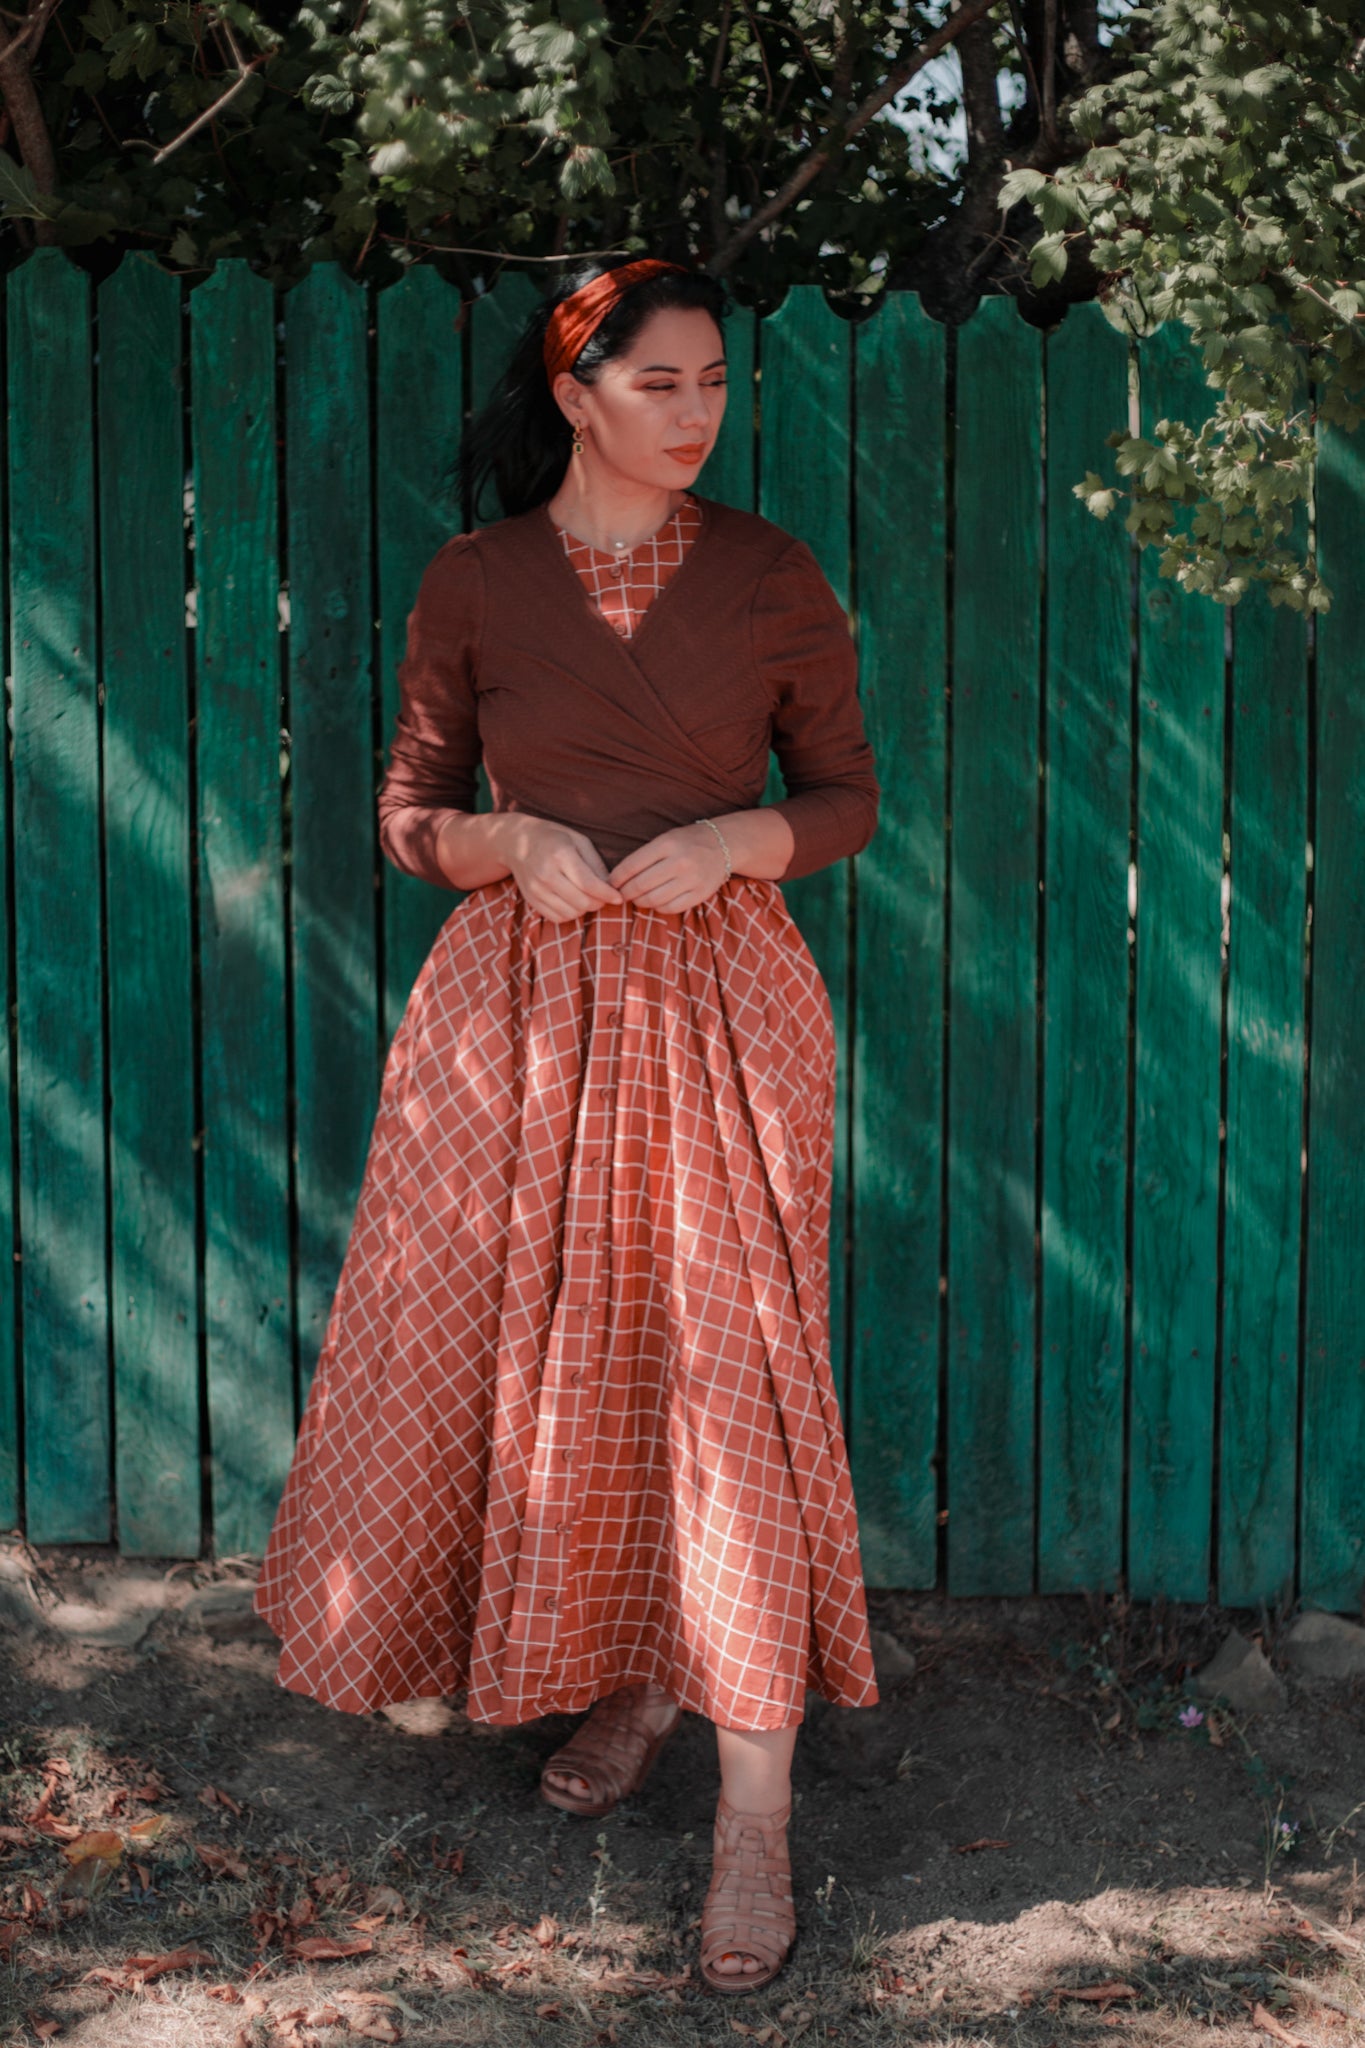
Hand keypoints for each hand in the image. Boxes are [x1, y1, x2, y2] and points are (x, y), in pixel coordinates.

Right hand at [507, 818, 625, 922]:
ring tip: (588, 897)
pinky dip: (570, 914)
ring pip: (571, 913)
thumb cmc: (554, 838)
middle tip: (603, 896)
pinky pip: (557, 917)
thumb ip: (595, 863)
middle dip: (599, 903)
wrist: (516, 842)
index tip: (619, 897)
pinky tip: (573, 902)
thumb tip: (610, 886)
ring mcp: (536, 889)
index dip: (607, 894)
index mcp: (560, 854)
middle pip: (582, 902)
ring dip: (585, 909)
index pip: (589, 883)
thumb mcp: (579, 840)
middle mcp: (546, 873)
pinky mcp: (531, 900)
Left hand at [607, 821, 728, 913]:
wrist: (723, 845)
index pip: (631, 865)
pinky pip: (670, 908)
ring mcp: (692, 879)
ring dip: (640, 902)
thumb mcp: (666, 839)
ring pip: (653, 900)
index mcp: (667, 844)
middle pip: (640, 885)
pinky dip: (658, 908)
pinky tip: (656, 901)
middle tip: (621, 894)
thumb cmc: (687, 843)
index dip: (616, 878)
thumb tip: (616, 880)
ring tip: (637, 898)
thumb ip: (644, 857)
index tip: (610, 884)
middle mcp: (680, 861)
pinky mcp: (700, 894)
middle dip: (625, 893)